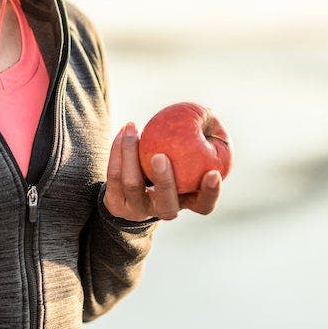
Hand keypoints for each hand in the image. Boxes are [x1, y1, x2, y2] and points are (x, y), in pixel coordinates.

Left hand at [103, 122, 221, 220]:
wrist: (133, 186)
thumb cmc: (173, 159)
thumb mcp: (188, 153)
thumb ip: (201, 138)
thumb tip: (207, 117)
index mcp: (187, 202)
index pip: (204, 205)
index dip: (211, 193)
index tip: (213, 173)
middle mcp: (163, 211)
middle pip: (166, 204)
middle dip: (164, 181)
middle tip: (160, 156)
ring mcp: (137, 210)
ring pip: (132, 185)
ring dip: (130, 153)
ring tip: (132, 128)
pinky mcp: (115, 204)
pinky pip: (114, 175)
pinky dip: (118, 151)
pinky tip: (123, 131)